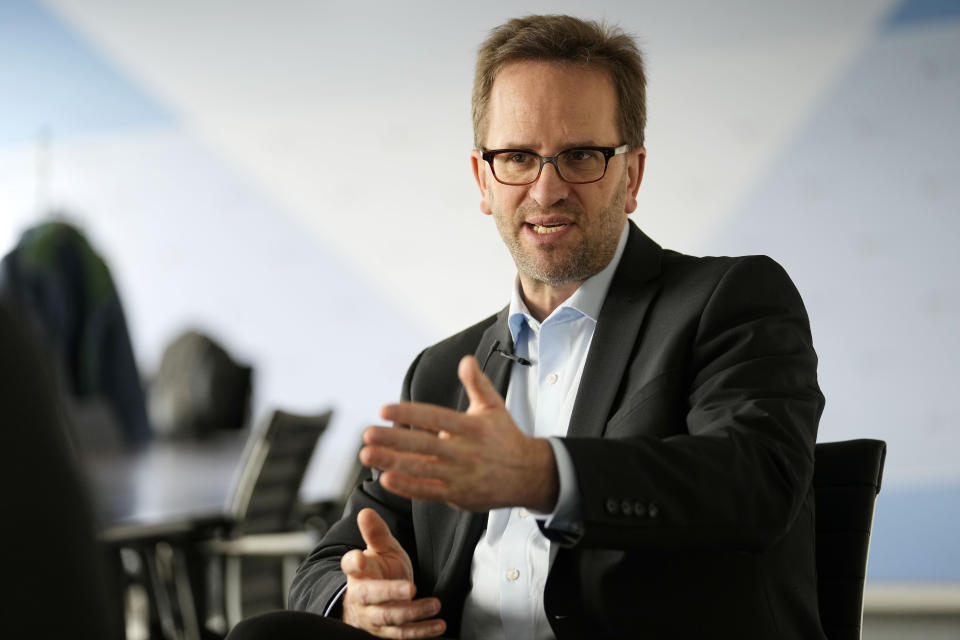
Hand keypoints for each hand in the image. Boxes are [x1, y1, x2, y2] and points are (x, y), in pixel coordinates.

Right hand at [341, 508, 445, 637]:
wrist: (377, 600)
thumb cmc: (379, 571)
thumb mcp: (381, 549)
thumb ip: (376, 533)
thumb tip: (366, 512)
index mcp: (358, 572)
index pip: (351, 565)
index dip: (354, 562)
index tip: (360, 558)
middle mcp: (362, 596)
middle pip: (371, 595)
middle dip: (390, 592)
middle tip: (410, 588)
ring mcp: (373, 616)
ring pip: (390, 617)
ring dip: (413, 612)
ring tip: (435, 604)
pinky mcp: (386, 632)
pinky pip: (403, 634)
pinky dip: (422, 631)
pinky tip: (439, 625)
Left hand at [360, 355, 558, 511]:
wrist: (529, 475)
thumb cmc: (506, 438)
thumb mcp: (494, 406)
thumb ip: (477, 383)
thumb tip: (466, 360)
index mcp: (473, 428)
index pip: (435, 418)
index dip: (409, 413)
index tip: (384, 409)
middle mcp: (466, 453)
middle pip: (424, 445)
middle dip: (393, 439)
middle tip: (367, 433)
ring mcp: (462, 476)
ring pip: (422, 470)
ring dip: (392, 462)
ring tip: (367, 455)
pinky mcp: (459, 495)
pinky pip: (429, 492)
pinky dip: (407, 487)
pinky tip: (387, 479)